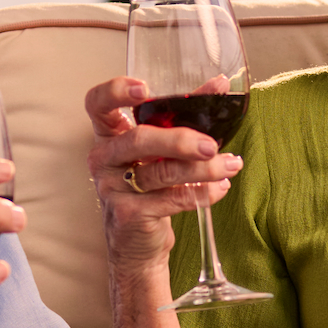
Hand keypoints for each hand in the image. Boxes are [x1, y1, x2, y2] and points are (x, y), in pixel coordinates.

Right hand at [84, 77, 242, 274]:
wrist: (138, 242)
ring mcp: (112, 187)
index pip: (97, 104)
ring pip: (161, 172)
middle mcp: (104, 158)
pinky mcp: (128, 214)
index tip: (145, 89)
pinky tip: (219, 188)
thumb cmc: (151, 187)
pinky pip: (170, 200)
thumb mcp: (161, 150)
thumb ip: (184, 116)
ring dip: (202, 169)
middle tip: (211, 145)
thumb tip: (219, 85)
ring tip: (230, 165)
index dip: (115, 92)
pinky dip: (201, 193)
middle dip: (179, 140)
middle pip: (139, 139)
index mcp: (109, 134)